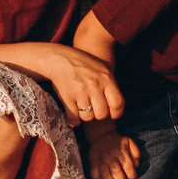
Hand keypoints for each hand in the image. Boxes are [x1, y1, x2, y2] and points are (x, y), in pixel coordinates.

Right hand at [9, 43, 125, 123]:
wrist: (59, 58)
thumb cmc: (83, 64)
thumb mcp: (102, 68)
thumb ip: (110, 85)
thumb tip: (117, 106)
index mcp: (107, 78)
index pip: (118, 104)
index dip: (116, 113)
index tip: (111, 113)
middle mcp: (95, 86)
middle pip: (102, 114)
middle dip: (98, 114)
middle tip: (93, 109)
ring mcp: (80, 92)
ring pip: (88, 117)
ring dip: (85, 116)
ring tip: (82, 109)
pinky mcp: (67, 97)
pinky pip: (74, 118)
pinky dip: (73, 120)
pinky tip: (74, 114)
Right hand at [90, 130, 141, 178]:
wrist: (101, 136)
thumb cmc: (117, 142)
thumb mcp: (130, 142)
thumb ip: (136, 152)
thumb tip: (136, 165)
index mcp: (122, 153)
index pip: (130, 171)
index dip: (132, 177)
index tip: (132, 177)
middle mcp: (111, 158)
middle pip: (119, 177)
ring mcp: (101, 162)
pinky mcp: (93, 164)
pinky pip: (96, 177)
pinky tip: (104, 177)